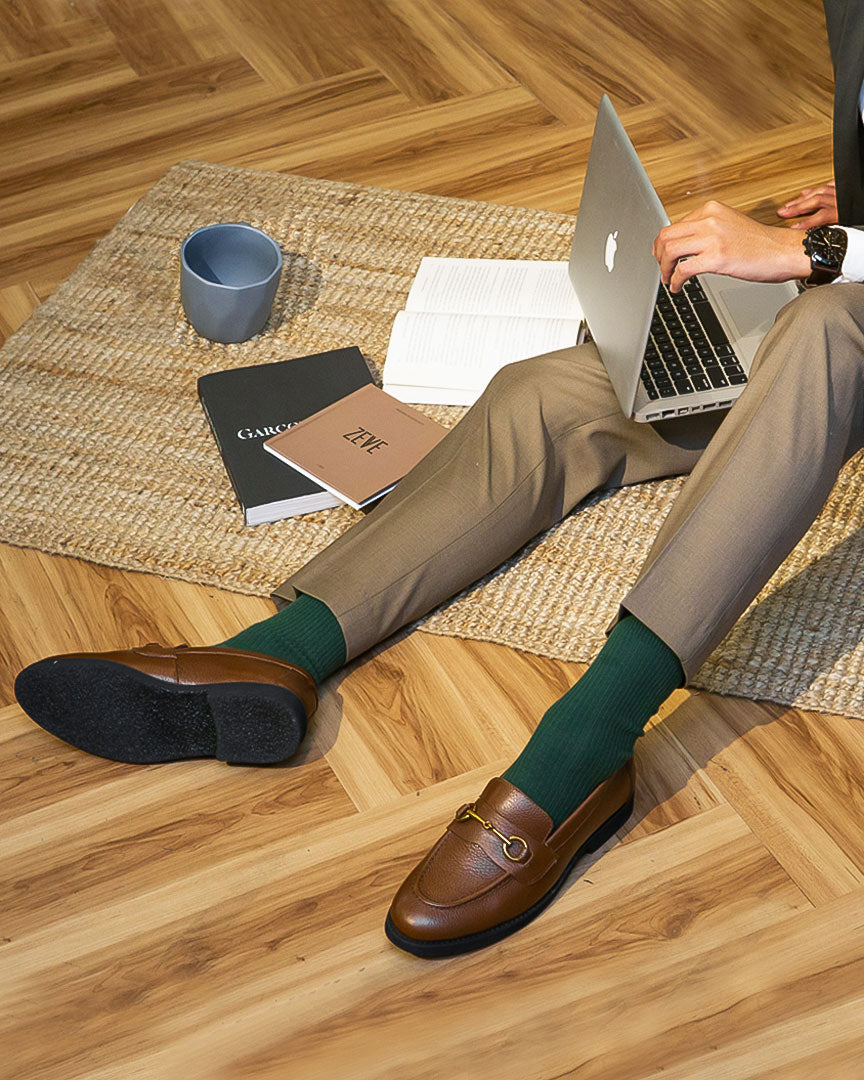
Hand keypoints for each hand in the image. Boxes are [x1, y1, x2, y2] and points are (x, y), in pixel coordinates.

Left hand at [653, 200, 810, 292]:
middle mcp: (710, 219)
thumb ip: (706, 229)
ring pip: (670, 251)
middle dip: (658, 256)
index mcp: (711, 209)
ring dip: (664, 269)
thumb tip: (683, 242)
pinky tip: (678, 287)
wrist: (782, 251)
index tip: (661, 255)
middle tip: (662, 269)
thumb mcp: (728, 225)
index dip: (663, 244)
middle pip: (666, 236)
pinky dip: (675, 281)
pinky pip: (683, 270)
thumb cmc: (759, 243)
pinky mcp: (717, 257)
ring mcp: (713, 238)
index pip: (674, 225)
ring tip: (668, 279)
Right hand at [776, 182, 837, 227]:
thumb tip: (822, 232)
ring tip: (789, 205)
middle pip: (816, 201)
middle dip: (797, 207)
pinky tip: (806, 192)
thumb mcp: (852, 223)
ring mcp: (841, 190)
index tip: (793, 227)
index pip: (821, 217)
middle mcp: (840, 199)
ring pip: (819, 191)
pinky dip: (815, 188)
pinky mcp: (842, 184)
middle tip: (783, 212)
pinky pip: (827, 183)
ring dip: (802, 198)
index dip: (806, 222)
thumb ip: (836, 225)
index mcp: (842, 211)